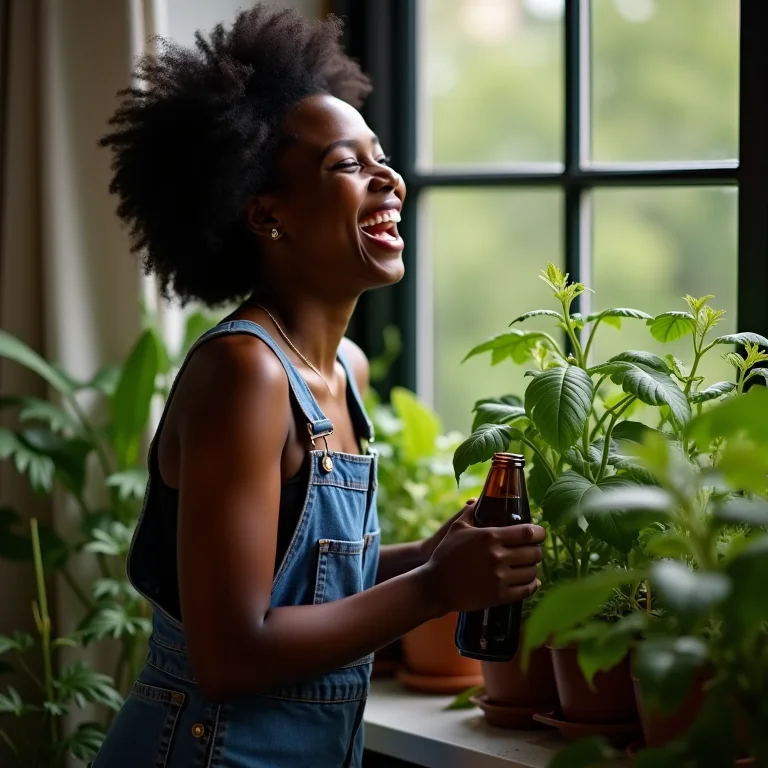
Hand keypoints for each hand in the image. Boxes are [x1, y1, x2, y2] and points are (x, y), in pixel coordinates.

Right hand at [420, 501, 545, 616]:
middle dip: (536, 551)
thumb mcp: (456, 528)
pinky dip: (532, 585)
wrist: (436, 585)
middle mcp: (498, 556)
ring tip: (528, 565)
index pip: (528, 533)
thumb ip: (469, 512)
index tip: (540, 534)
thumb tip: (477, 500)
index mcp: (490, 537)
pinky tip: (530, 582)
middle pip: (534, 553)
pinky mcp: (499, 596)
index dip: (540, 533)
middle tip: (532, 550)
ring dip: (533, 568)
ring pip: (532, 572)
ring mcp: (500, 578)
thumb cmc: (445, 554)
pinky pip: (526, 590)